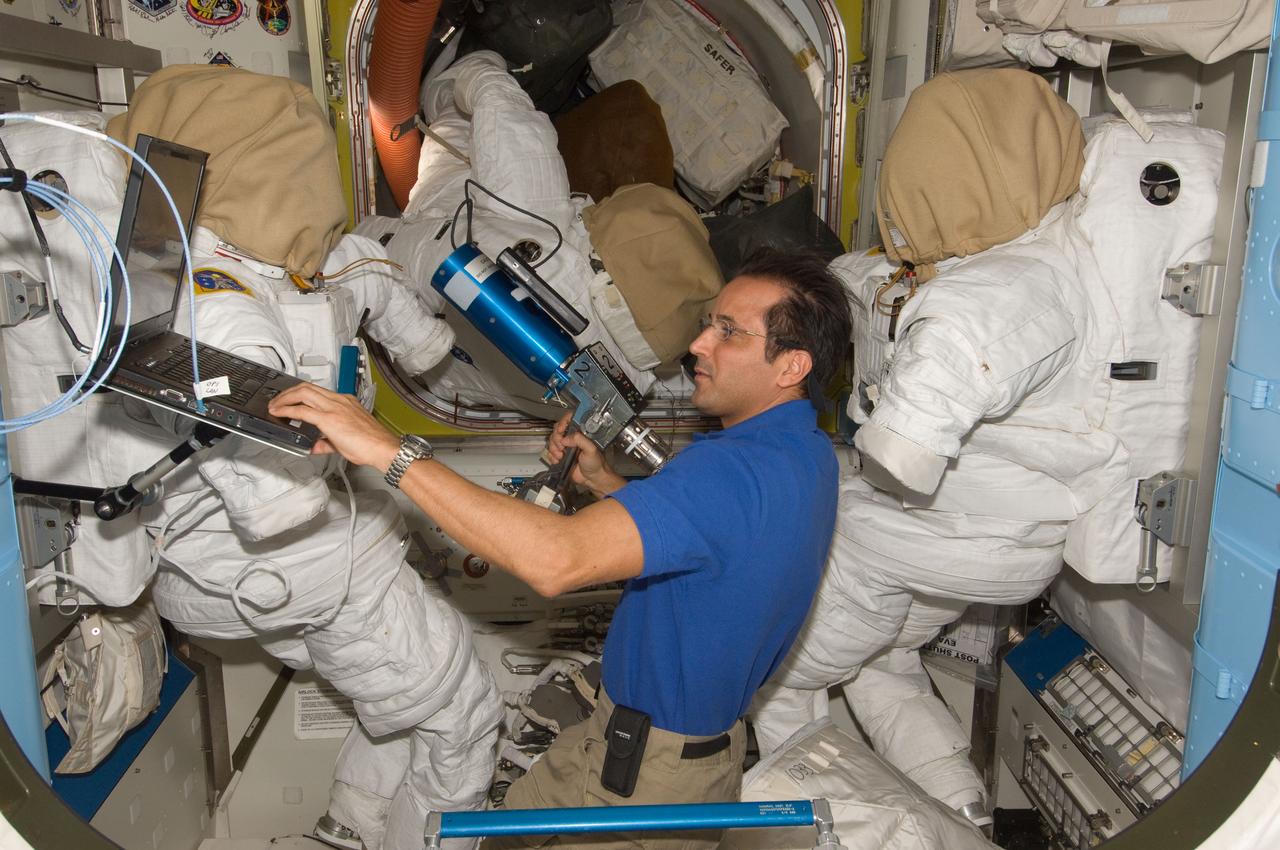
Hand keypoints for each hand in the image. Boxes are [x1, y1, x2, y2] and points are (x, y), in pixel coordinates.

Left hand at [268, 383, 399, 471]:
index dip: (300, 393)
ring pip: (303, 392)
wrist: (382, 448)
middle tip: (277, 400)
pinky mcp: (329, 419)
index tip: (291, 399)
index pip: (317, 391)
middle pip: (307, 387)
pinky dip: (287, 410)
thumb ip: (326, 442)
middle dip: (288, 392)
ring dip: (285, 398)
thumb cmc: (371, 444)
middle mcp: (339, 400)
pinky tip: (279, 413)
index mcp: (345, 402)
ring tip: (275, 406)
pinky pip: (303, 410)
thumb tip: (315, 446)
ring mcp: (334, 407)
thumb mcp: (345, 440)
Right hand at [546, 412, 624, 496]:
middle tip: (562, 447)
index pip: (569, 419)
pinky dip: (552, 456)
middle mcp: (573, 438)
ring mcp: (566, 447)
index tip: (560, 430)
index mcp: (581, 433)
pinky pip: (550, 452)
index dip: (562, 423)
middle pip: (557, 430)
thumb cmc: (596, 464)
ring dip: (554, 449)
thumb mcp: (591, 449)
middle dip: (557, 439)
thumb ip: (579, 440)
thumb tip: (566, 438)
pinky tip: (559, 460)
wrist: (593, 478)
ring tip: (561, 455)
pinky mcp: (561, 455)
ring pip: (552, 441)